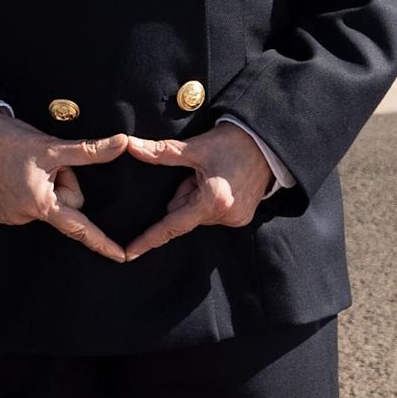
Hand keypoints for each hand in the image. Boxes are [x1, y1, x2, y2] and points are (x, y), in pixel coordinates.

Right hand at [0, 110, 135, 261]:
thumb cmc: (14, 141)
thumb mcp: (54, 146)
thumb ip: (90, 151)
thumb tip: (122, 143)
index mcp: (40, 204)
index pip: (80, 228)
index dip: (102, 243)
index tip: (122, 257)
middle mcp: (24, 217)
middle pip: (67, 207)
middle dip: (65, 186)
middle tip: (48, 166)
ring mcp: (10, 218)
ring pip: (49, 207)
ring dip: (47, 189)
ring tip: (29, 171)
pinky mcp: (0, 215)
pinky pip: (31, 208)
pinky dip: (31, 193)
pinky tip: (18, 178)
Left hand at [112, 124, 273, 259]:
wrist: (266, 143)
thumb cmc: (231, 143)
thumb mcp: (195, 147)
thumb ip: (161, 152)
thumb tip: (131, 146)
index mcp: (211, 202)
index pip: (172, 226)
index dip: (149, 239)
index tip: (130, 254)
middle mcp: (225, 216)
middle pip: (183, 214)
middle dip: (184, 195)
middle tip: (199, 172)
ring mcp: (236, 219)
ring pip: (197, 213)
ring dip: (197, 196)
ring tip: (214, 175)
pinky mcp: (242, 218)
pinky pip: (212, 214)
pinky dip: (210, 200)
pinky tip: (222, 182)